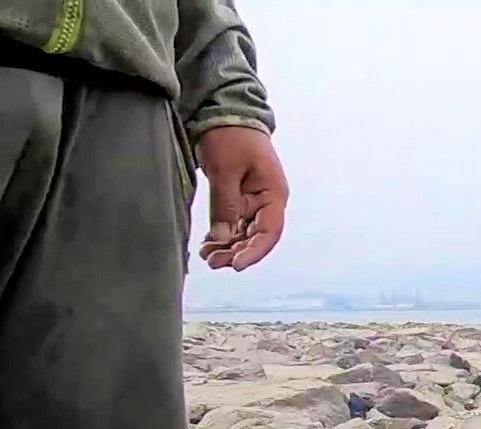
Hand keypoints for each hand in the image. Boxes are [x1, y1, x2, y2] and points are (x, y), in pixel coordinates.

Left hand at [195, 126, 288, 270]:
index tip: (236, 265)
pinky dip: (222, 235)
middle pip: (256, 236)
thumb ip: (225, 205)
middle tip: (212, 261)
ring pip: (243, 233)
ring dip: (227, 247)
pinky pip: (233, 223)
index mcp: (273, 194)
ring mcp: (252, 200)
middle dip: (236, 251)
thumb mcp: (225, 170)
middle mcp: (266, 201)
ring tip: (206, 255)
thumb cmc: (231, 136)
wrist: (224, 111)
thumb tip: (222, 238)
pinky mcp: (238, 198)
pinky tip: (208, 244)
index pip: (268, 232)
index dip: (254, 251)